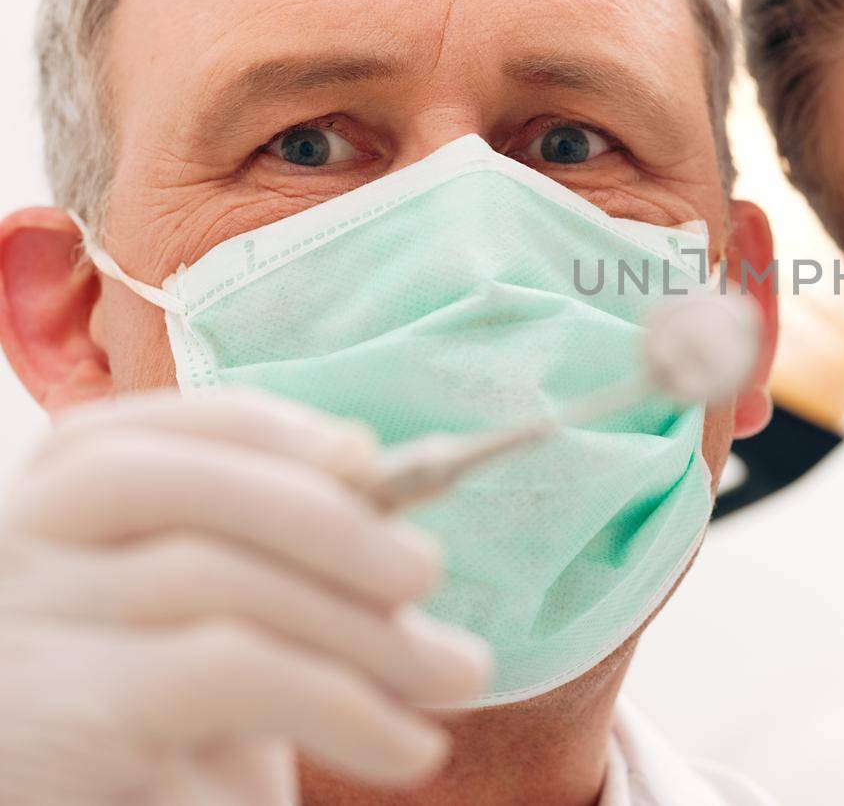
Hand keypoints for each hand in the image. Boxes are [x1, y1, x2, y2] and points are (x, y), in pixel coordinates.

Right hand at [0, 388, 488, 805]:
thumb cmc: (163, 754)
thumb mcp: (214, 635)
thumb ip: (269, 553)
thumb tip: (374, 465)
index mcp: (39, 516)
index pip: (145, 435)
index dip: (264, 434)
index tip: (372, 458)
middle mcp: (5, 553)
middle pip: (181, 491)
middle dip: (330, 523)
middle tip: (429, 575)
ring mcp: (16, 630)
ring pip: (216, 579)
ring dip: (363, 628)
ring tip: (454, 676)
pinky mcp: (53, 718)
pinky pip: (225, 670)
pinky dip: (342, 701)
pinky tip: (408, 748)